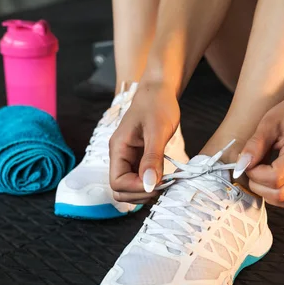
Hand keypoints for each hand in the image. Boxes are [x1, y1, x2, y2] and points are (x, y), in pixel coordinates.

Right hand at [109, 82, 179, 203]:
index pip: (117, 183)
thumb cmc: (157, 105)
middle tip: (163, 186)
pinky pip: (140, 180)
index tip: (157, 184)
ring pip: (130, 188)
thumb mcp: (157, 131)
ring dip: (147, 191)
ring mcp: (128, 159)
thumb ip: (152, 158)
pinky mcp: (139, 159)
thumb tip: (149, 184)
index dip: (136, 189)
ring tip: (166, 182)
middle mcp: (120, 156)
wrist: (159, 91)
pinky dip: (152, 184)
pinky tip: (166, 178)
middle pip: (120, 191)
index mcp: (118, 149)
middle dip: (141, 194)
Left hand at [235, 94, 283, 209]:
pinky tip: (272, 183)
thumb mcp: (268, 123)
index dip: (255, 174)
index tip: (249, 161)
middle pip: (280, 194)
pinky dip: (282, 198)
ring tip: (261, 177)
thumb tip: (240, 167)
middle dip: (259, 186)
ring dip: (270, 195)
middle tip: (253, 169)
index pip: (275, 178)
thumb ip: (254, 146)